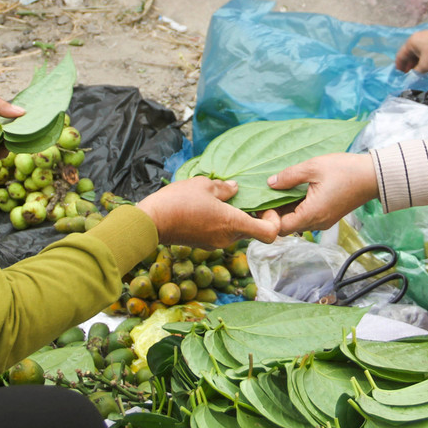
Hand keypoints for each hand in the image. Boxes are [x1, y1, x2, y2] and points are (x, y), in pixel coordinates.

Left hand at [0, 95, 23, 167]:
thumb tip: (21, 111)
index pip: (5, 118)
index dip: (16, 116)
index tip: (30, 114)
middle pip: (8, 132)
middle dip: (19, 128)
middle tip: (33, 124)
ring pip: (7, 144)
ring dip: (16, 138)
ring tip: (26, 132)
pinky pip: (1, 155)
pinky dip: (9, 149)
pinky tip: (15, 141)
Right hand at [137, 177, 279, 248]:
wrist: (152, 221)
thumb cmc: (178, 201)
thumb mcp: (204, 185)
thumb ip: (224, 187)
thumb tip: (235, 188)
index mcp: (233, 223)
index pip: (270, 233)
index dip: (275, 221)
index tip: (267, 208)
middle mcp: (228, 238)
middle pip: (253, 230)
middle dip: (254, 215)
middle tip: (246, 196)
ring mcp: (215, 243)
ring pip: (236, 231)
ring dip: (236, 216)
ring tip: (223, 198)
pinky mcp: (204, 243)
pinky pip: (222, 233)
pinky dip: (222, 221)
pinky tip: (210, 206)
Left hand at [269, 152, 378, 234]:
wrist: (373, 176)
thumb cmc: (345, 170)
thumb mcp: (313, 167)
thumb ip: (289, 176)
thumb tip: (270, 183)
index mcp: (312, 214)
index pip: (281, 229)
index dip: (269, 218)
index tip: (264, 202)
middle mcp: (318, 223)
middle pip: (288, 227)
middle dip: (276, 214)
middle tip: (268, 195)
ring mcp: (324, 221)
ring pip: (298, 223)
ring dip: (288, 210)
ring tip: (281, 191)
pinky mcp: (329, 216)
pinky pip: (308, 218)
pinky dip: (299, 208)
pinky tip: (295, 192)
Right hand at [395, 28, 427, 72]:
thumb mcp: (424, 66)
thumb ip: (416, 73)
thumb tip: (413, 77)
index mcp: (411, 43)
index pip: (401, 55)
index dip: (399, 66)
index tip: (400, 75)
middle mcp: (417, 39)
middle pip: (410, 55)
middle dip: (410, 66)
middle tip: (411, 76)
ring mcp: (427, 39)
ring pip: (419, 54)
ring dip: (418, 64)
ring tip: (421, 73)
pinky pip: (427, 52)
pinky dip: (426, 60)